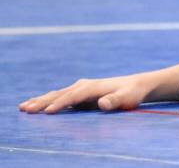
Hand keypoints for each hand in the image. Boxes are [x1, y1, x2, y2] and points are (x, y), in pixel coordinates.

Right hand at [19, 75, 153, 113]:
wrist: (136, 85)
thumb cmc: (132, 93)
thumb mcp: (128, 98)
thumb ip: (115, 101)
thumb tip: (103, 103)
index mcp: (94, 87)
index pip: (74, 96)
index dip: (62, 104)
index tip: (49, 112)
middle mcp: (84, 85)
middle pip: (61, 94)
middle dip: (43, 101)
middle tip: (26, 109)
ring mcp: (81, 88)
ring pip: (57, 94)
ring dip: (41, 101)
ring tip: (24, 107)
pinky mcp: (80, 93)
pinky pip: (60, 97)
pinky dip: (47, 100)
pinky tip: (36, 104)